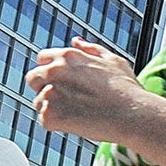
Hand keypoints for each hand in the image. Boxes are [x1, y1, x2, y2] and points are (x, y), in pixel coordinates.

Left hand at [26, 39, 145, 143]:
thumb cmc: (127, 89)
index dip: (51, 70)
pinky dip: (57, 124)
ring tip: (76, 113)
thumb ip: (90, 48)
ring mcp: (50, 94)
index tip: (62, 81)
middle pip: (32, 79)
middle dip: (44, 87)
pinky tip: (75, 123)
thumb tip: (75, 40)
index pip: (42, 59)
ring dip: (52, 107)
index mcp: (67, 56)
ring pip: (38, 102)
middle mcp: (54, 72)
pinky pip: (44, 121)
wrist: (132, 115)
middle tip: (65, 99)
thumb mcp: (113, 60)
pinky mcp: (50, 116)